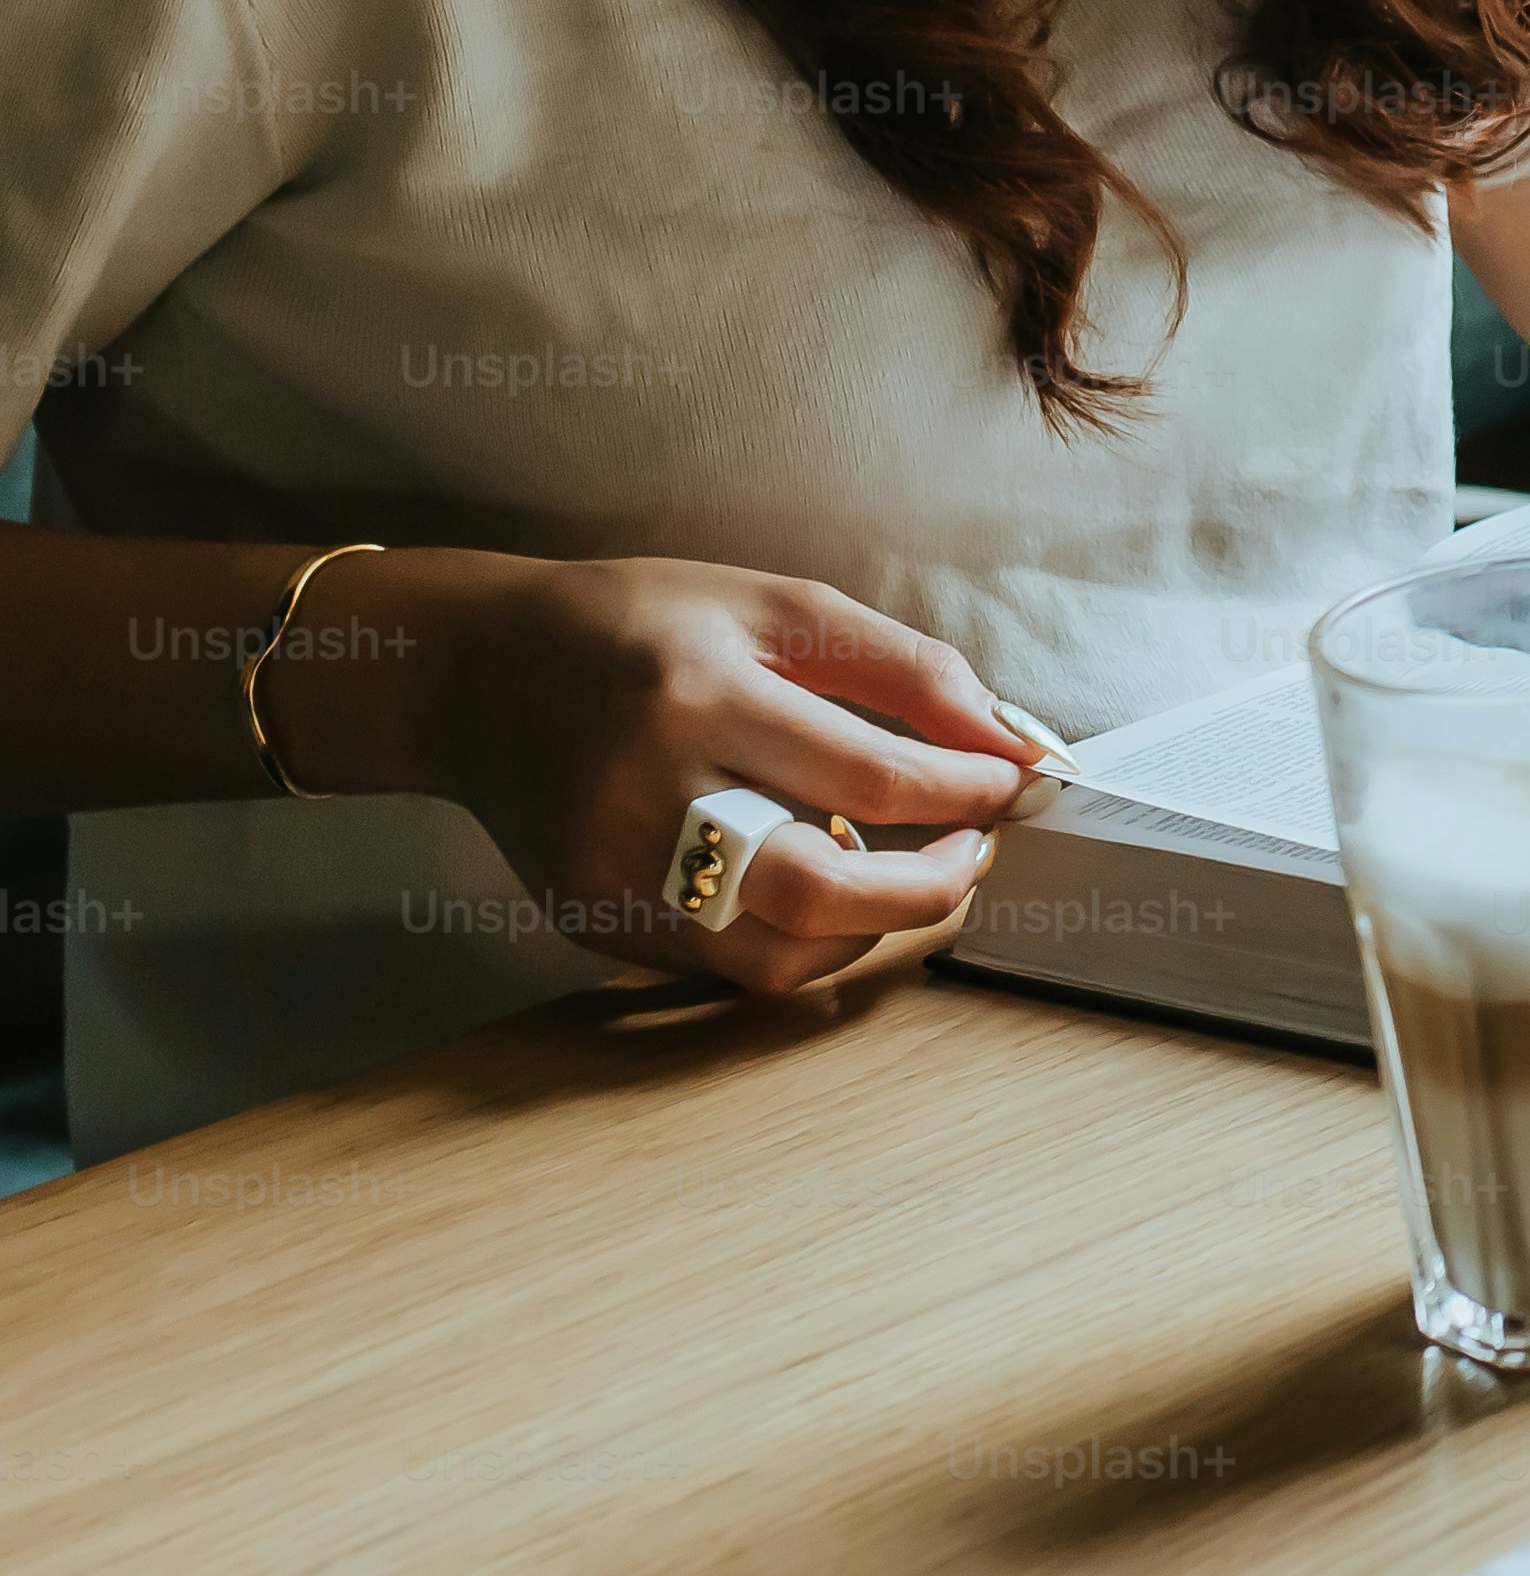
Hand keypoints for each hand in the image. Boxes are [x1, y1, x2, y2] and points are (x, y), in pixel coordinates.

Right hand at [335, 550, 1035, 994]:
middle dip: (934, 886)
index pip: (873, 775)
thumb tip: (1013, 741)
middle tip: (975, 849)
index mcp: (696, 696)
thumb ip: (908, 671)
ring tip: (910, 871)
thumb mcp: (779, 608)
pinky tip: (829, 884)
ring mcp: (611, 875)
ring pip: (779, 958)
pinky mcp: (594, 922)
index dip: (968, 789)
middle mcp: (644, 797)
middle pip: (824, 891)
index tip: (1010, 780)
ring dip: (875, 929)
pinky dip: (805, 939)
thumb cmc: (641, 626)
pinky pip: (729, 967)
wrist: (471, 674)